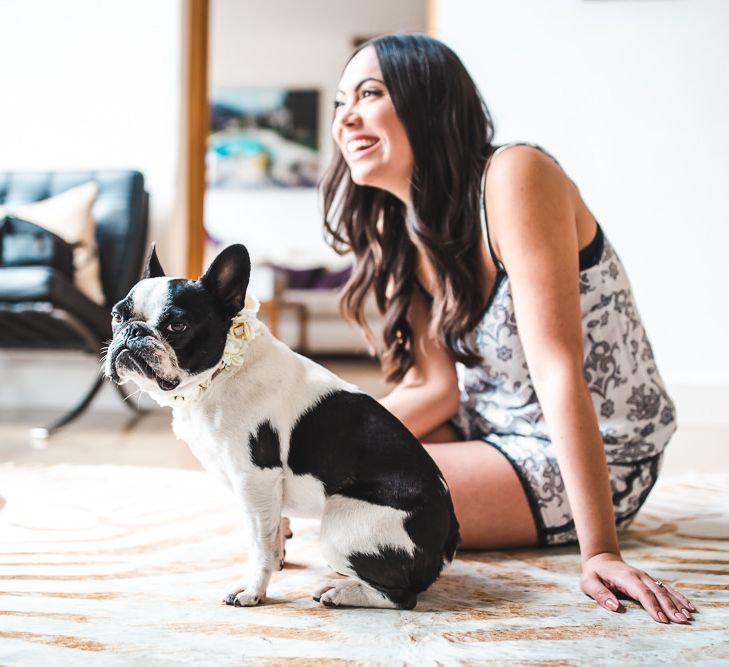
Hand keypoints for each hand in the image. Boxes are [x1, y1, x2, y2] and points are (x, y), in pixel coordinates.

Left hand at [580, 552, 696, 623]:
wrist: (601, 558)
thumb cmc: (594, 574)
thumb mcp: (588, 582)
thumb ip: (600, 594)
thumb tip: (615, 606)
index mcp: (625, 577)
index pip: (642, 592)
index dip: (652, 605)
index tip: (662, 619)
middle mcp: (639, 576)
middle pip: (657, 592)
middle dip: (670, 607)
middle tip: (681, 621)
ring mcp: (646, 577)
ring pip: (665, 590)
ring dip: (677, 603)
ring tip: (689, 616)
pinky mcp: (650, 581)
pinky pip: (667, 588)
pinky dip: (679, 597)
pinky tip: (689, 607)